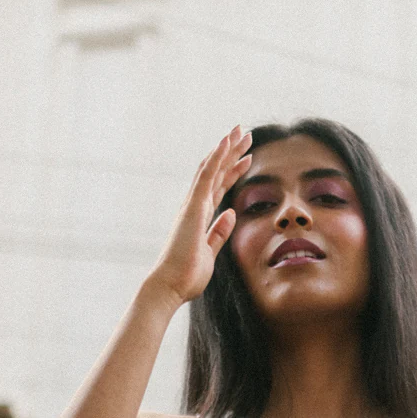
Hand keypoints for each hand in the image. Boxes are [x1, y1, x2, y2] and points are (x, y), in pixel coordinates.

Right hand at [149, 125, 252, 306]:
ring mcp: (192, 205)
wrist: (169, 286)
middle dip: (231, 152)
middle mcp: (194, 206)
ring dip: (226, 148)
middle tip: (245, 134)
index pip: (219, 187)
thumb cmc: (186, 275)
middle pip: (216, 172)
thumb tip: (231, 213)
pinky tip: (226, 142)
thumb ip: (219, 232)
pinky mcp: (192, 207)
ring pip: (212, 168)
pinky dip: (216, 157)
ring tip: (241, 131)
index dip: (233, 170)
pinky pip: (206, 176)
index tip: (247, 157)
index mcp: (199, 217)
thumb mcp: (210, 252)